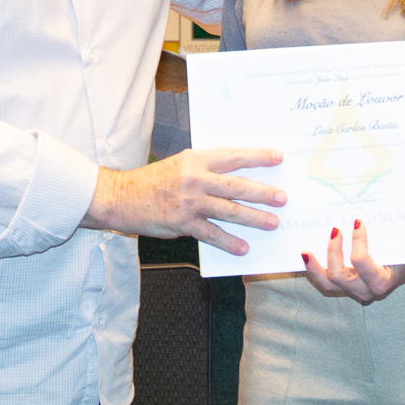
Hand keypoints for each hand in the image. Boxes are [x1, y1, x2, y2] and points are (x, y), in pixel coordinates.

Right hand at [81, 147, 284, 253]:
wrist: (122, 197)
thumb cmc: (154, 180)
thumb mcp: (180, 164)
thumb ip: (206, 168)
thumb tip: (238, 177)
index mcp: (196, 159)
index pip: (233, 156)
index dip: (257, 156)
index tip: (278, 157)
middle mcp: (195, 179)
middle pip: (237, 186)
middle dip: (263, 193)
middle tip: (283, 198)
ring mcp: (190, 202)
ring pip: (229, 211)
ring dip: (254, 218)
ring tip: (272, 223)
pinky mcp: (183, 223)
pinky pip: (212, 234)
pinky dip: (229, 242)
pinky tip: (243, 248)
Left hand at [302, 219, 404, 303]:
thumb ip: (396, 232)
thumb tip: (391, 206)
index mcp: (381, 281)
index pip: (361, 262)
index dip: (357, 241)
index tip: (357, 222)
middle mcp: (365, 289)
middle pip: (338, 276)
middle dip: (332, 252)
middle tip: (334, 230)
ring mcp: (354, 289)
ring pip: (328, 283)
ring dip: (315, 266)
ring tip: (306, 250)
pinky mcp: (346, 286)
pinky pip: (327, 280)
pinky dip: (316, 268)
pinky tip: (307, 255)